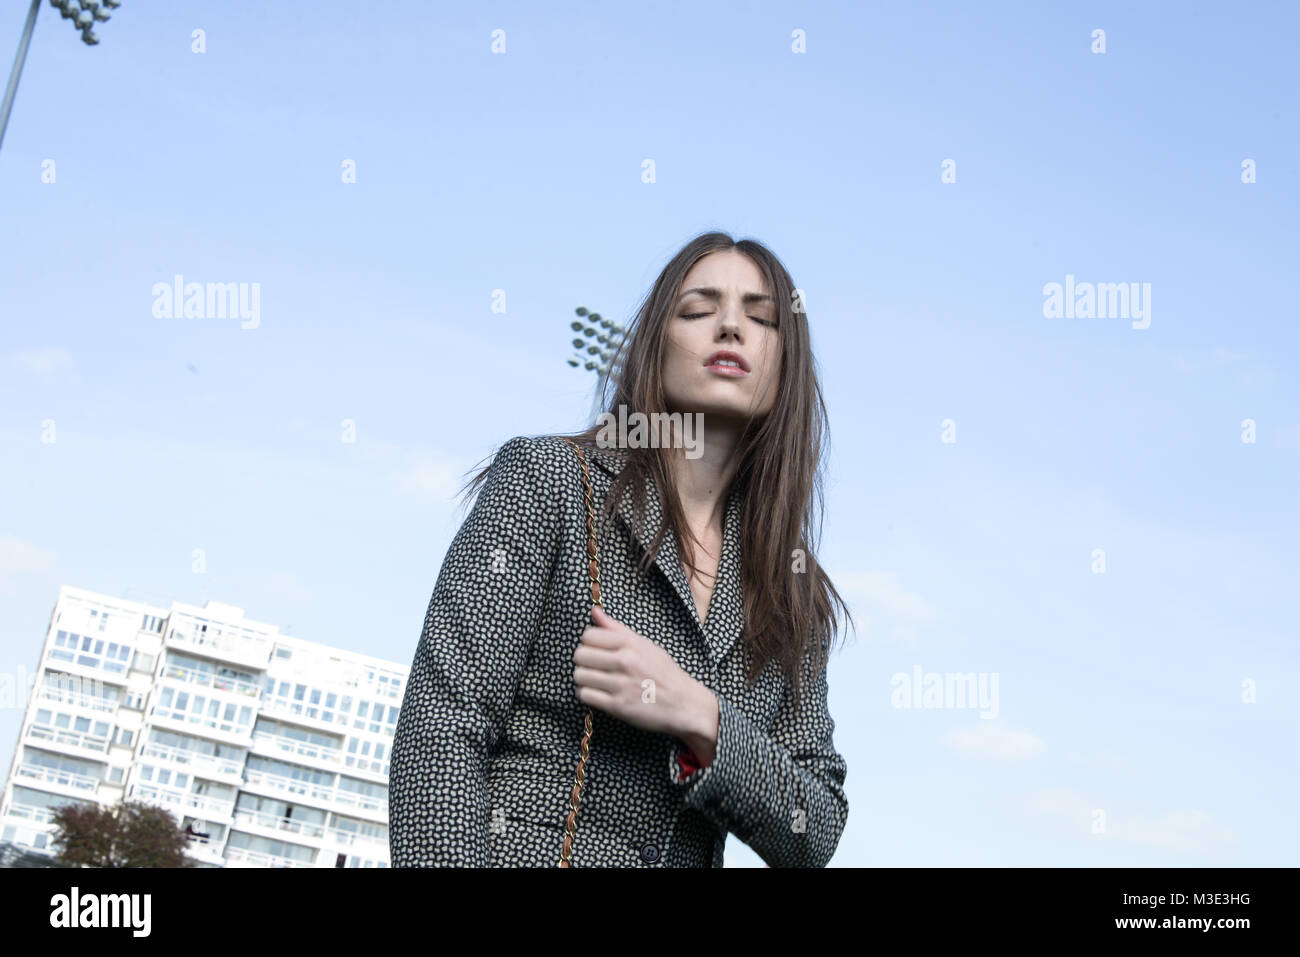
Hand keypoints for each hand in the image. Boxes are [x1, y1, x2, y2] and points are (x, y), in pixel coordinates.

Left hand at [572, 605, 710, 741]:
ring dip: (583, 679)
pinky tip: (597, 693)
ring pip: (579, 676)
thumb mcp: (645, 645)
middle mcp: (624, 662)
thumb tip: (594, 612)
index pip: (588, 635)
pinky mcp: (617, 706)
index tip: (596, 650)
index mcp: (630, 644)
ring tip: (595, 681)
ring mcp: (620, 684)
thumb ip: (617, 629)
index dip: (588, 643)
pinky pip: (585, 695)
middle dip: (583, 661)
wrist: (683, 704)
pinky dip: (587, 695)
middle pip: (580, 655)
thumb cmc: (664, 672)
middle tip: (594, 667)